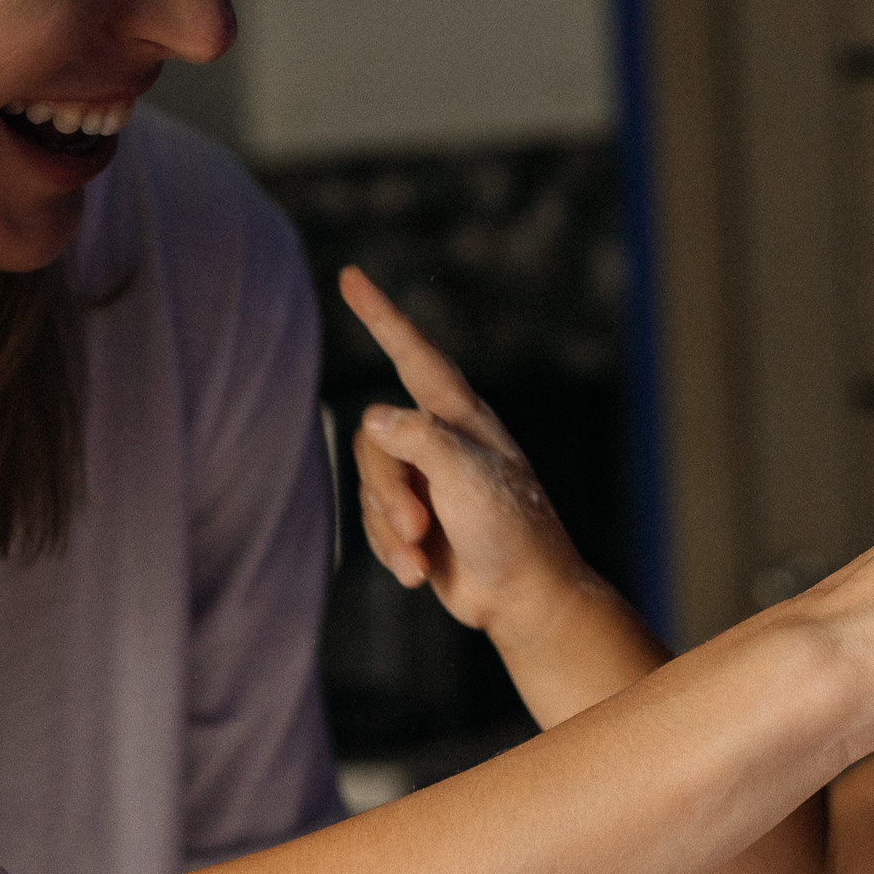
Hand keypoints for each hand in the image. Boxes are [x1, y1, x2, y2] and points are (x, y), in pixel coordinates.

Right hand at [339, 266, 607, 639]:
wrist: (524, 598)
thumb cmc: (510, 530)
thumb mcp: (466, 476)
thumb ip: (417, 438)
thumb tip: (372, 417)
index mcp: (461, 415)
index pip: (413, 352)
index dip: (380, 314)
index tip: (349, 275)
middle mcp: (440, 438)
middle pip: (375, 439)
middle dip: (385, 490)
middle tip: (416, 527)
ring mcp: (425, 479)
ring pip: (370, 484)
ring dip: (389, 528)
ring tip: (422, 557)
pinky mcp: (413, 518)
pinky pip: (372, 520)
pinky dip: (391, 551)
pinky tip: (420, 573)